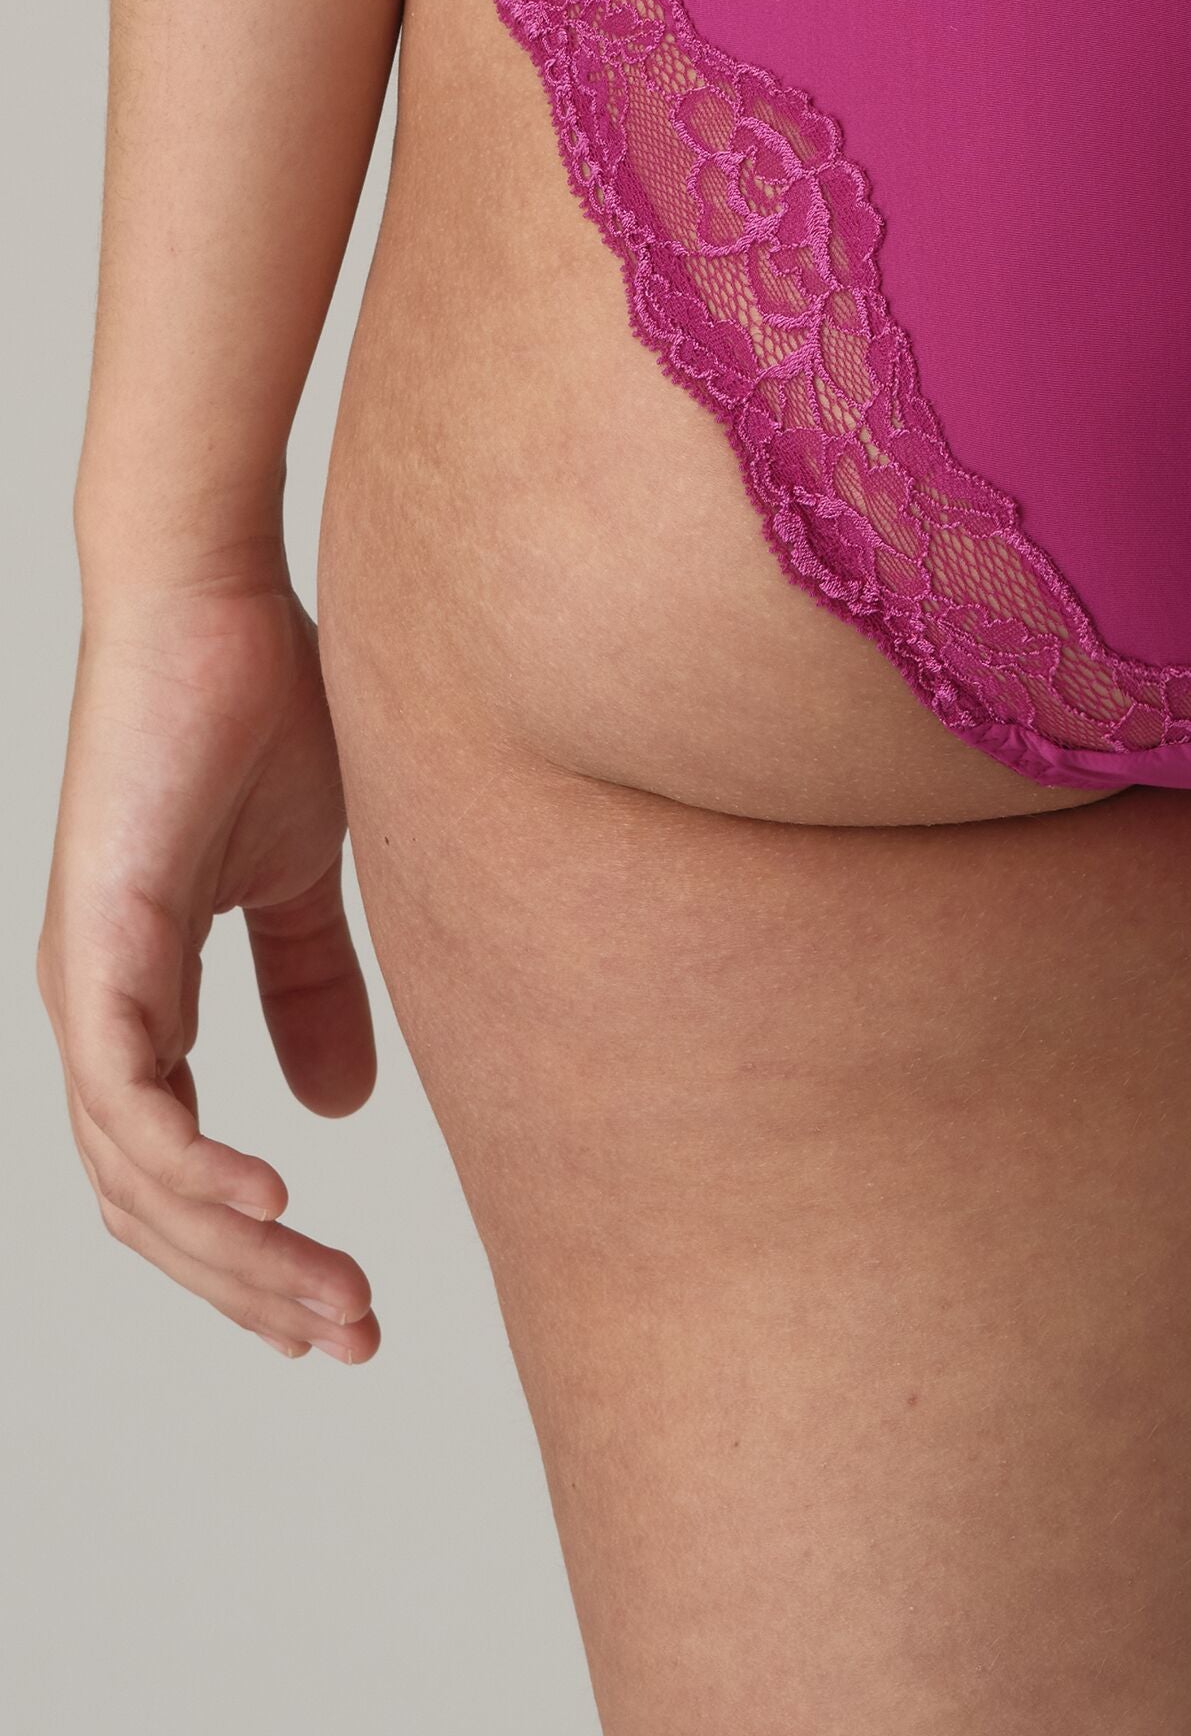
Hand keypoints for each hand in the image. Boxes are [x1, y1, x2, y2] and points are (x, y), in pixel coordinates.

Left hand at [38, 575, 381, 1359]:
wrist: (216, 605)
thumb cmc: (262, 715)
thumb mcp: (307, 876)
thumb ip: (313, 986)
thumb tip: (340, 1111)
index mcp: (138, 1003)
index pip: (179, 1174)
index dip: (253, 1257)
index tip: (341, 1308)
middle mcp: (95, 1014)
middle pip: (153, 1208)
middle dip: (253, 1289)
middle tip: (353, 1335)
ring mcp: (87, 984)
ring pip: (138, 1176)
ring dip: (237, 1253)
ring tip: (330, 1292)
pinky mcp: (99, 943)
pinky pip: (132, 1093)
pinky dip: (196, 1161)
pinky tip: (273, 1201)